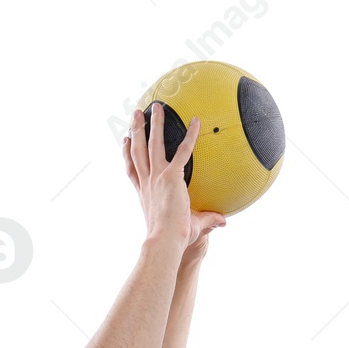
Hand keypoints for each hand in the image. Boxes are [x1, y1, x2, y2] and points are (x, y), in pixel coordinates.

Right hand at [123, 103, 225, 250]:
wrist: (165, 241)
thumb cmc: (172, 239)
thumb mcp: (189, 227)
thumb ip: (206, 220)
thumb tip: (223, 222)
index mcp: (144, 193)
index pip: (133, 170)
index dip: (127, 154)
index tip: (125, 142)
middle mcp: (148, 182)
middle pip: (138, 151)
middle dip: (136, 131)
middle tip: (136, 115)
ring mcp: (157, 177)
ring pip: (152, 144)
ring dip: (153, 124)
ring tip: (155, 107)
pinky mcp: (171, 176)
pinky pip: (183, 150)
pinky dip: (190, 135)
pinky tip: (196, 121)